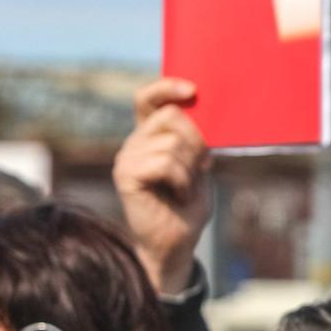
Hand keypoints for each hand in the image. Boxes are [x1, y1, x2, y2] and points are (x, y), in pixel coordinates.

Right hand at [113, 78, 210, 294]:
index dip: (167, 87)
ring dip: (190, 168)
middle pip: (170, 116)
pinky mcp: (126, 175)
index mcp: (150, 136)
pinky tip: (178, 194)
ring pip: (172, 142)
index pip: (148, 99)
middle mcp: (134, 142)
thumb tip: (204, 111)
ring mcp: (127, 157)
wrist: (176, 242)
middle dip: (196, 140)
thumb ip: (195, 139)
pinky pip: (164, 162)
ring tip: (184, 187)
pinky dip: (181, 180)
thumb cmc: (188, 205)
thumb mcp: (198, 165)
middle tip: (200, 166)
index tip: (192, 89)